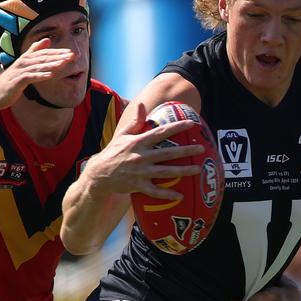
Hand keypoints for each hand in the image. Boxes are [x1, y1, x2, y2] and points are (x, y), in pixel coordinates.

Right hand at [0, 38, 74, 110]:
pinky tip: (50, 75)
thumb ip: (34, 51)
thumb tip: (47, 40)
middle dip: (58, 56)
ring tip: (64, 64)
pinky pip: (30, 77)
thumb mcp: (24, 64)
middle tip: (72, 56)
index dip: (58, 52)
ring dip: (51, 64)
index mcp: (26, 58)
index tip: (71, 53)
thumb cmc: (11, 80)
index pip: (44, 53)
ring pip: (38, 66)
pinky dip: (40, 75)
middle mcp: (23, 62)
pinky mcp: (16, 81)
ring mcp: (19, 72)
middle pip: (43, 58)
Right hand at [81, 101, 204, 199]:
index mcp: (138, 142)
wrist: (99, 174)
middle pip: (168, 153)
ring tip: (198, 170)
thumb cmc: (113, 152)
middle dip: (186, 151)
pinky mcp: (138, 186)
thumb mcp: (122, 135)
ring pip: (165, 172)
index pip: (161, 133)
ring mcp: (140, 172)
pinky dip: (167, 194)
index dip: (176, 127)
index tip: (191, 124)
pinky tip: (180, 195)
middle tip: (201, 149)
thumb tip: (141, 104)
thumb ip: (135, 121)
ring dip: (183, 171)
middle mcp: (141, 157)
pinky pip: (155, 191)